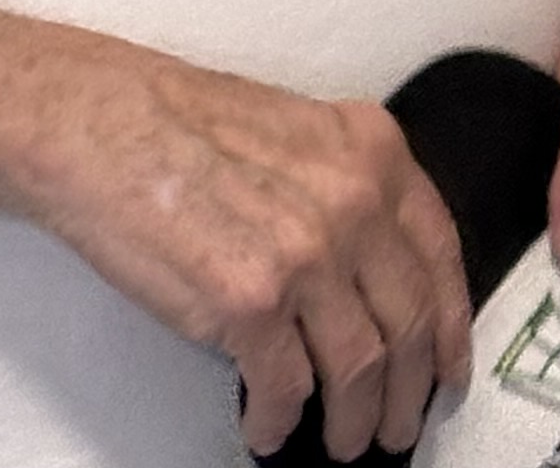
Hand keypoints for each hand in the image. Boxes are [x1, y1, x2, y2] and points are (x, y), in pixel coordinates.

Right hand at [21, 42, 471, 457]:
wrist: (106, 124)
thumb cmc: (187, 124)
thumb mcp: (304, 133)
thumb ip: (349, 189)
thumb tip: (370, 276)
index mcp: (375, 152)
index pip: (441, 255)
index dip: (453, 326)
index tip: (450, 372)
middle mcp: (355, 202)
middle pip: (411, 323)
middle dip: (409, 392)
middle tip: (398, 429)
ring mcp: (307, 254)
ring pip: (360, 368)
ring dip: (354, 422)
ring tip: (343, 442)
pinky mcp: (249, 302)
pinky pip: (285, 388)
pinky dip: (280, 421)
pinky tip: (268, 429)